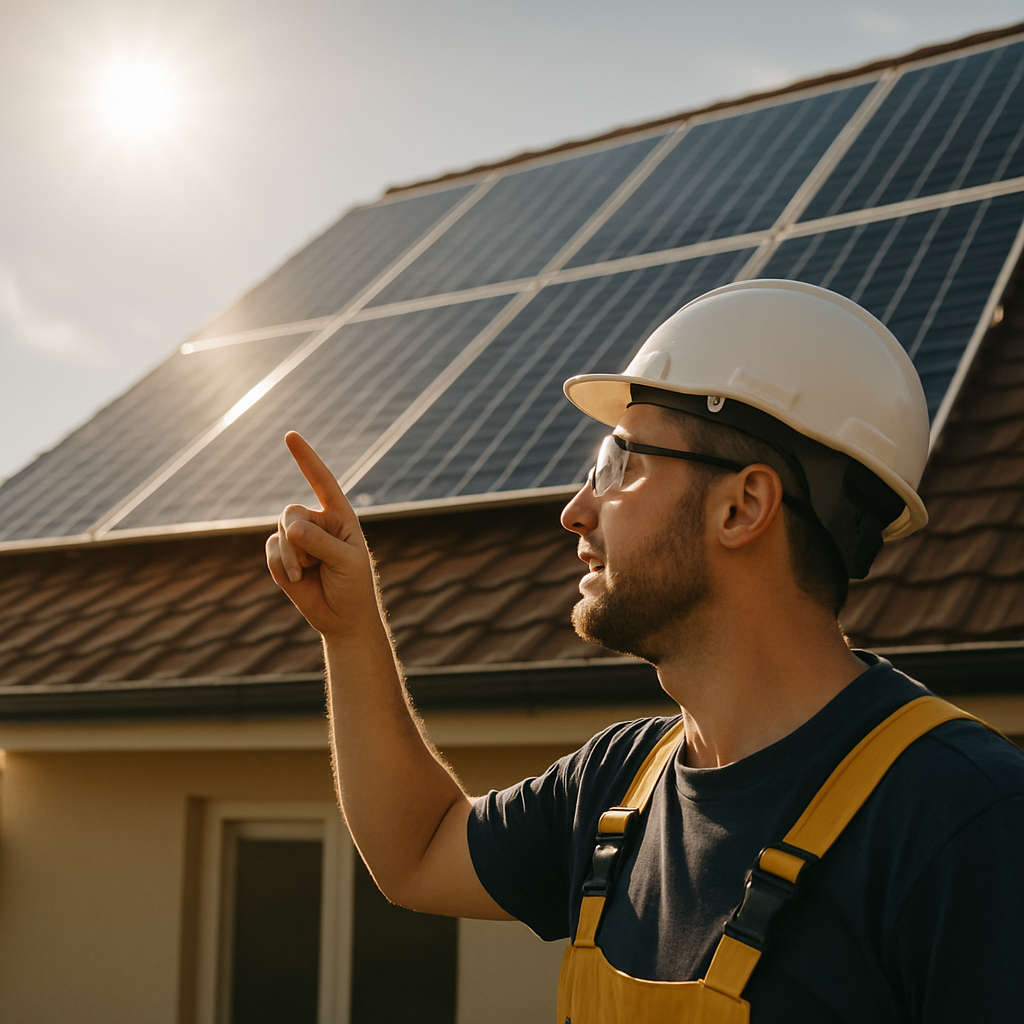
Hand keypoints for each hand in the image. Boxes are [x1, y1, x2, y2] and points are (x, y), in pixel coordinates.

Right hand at [266, 432, 381, 640]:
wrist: (342, 618)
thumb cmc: (354, 586)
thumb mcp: (346, 562)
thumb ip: (320, 543)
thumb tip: (290, 528)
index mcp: (339, 515)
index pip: (322, 481)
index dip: (306, 459)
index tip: (290, 436)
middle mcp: (317, 522)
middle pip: (292, 511)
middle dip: (296, 538)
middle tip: (308, 563)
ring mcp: (297, 539)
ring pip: (279, 532)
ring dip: (290, 557)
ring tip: (305, 575)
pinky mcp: (282, 556)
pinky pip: (270, 551)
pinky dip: (280, 567)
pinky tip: (296, 580)